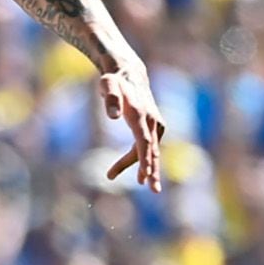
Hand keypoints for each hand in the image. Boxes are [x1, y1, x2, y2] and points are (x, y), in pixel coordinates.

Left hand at [101, 66, 165, 191]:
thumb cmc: (115, 82)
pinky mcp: (155, 127)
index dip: (144, 158)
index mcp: (139, 114)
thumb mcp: (108, 85)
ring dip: (149, 169)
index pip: (143, 140)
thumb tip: (113, 116)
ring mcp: (155, 124)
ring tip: (149, 188)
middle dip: (150, 169)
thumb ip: (111, 99)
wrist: (131, 76)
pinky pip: (148, 147)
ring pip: (151, 151)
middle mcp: (151, 120)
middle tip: (152, 189)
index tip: (145, 174)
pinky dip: (145, 160)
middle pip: (150, 150)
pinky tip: (142, 174)